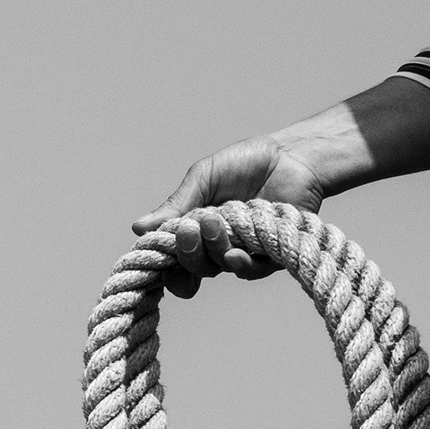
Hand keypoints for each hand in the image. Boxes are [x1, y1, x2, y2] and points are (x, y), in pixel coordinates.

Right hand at [134, 134, 328, 295]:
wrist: (292, 157)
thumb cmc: (245, 163)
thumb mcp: (202, 179)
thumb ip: (176, 205)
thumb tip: (137, 228)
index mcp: (194, 227)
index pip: (171, 257)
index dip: (162, 264)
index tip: (156, 253)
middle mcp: (215, 244)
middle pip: (191, 268)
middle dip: (187, 253)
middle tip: (189, 230)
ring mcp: (241, 251)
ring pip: (216, 268)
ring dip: (212, 251)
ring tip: (217, 224)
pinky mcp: (269, 256)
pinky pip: (249, 271)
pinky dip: (240, 264)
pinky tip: (238, 252)